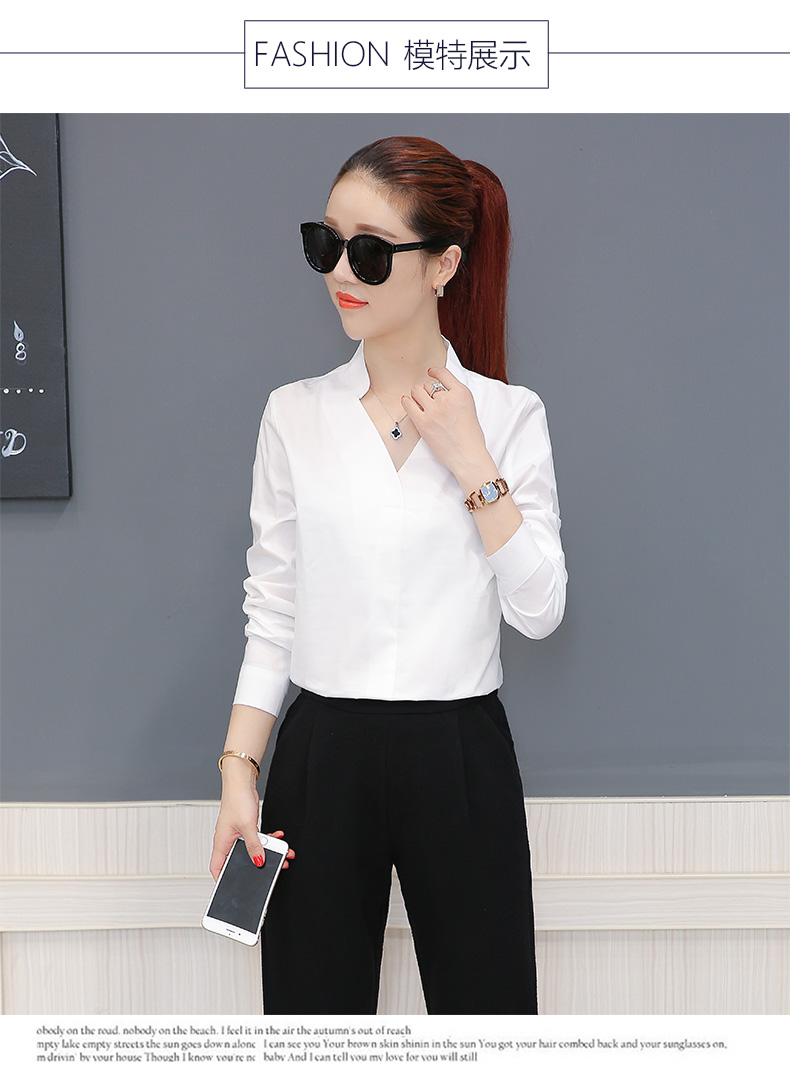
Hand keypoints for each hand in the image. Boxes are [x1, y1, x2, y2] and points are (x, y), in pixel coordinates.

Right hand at [210, 782, 294, 879]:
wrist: (242, 782)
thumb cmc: (236, 800)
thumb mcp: (247, 826)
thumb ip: (254, 845)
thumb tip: (259, 861)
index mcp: (221, 843)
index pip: (217, 868)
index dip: (223, 880)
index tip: (233, 888)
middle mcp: (228, 841)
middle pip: (241, 860)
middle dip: (256, 865)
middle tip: (271, 870)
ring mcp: (238, 835)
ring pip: (253, 849)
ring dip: (268, 851)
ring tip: (283, 853)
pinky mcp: (247, 828)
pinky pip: (259, 839)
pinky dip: (269, 839)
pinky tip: (279, 837)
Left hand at [400, 365, 489, 480]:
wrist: (467, 455)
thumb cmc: (470, 436)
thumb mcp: (469, 407)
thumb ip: (455, 395)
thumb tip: (438, 387)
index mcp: (461, 393)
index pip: (442, 373)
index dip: (434, 372)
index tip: (430, 372)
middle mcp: (447, 399)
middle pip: (428, 384)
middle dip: (427, 391)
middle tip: (429, 399)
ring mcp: (434, 411)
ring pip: (417, 391)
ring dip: (417, 395)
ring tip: (420, 403)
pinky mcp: (423, 422)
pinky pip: (408, 404)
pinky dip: (407, 402)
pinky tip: (409, 403)